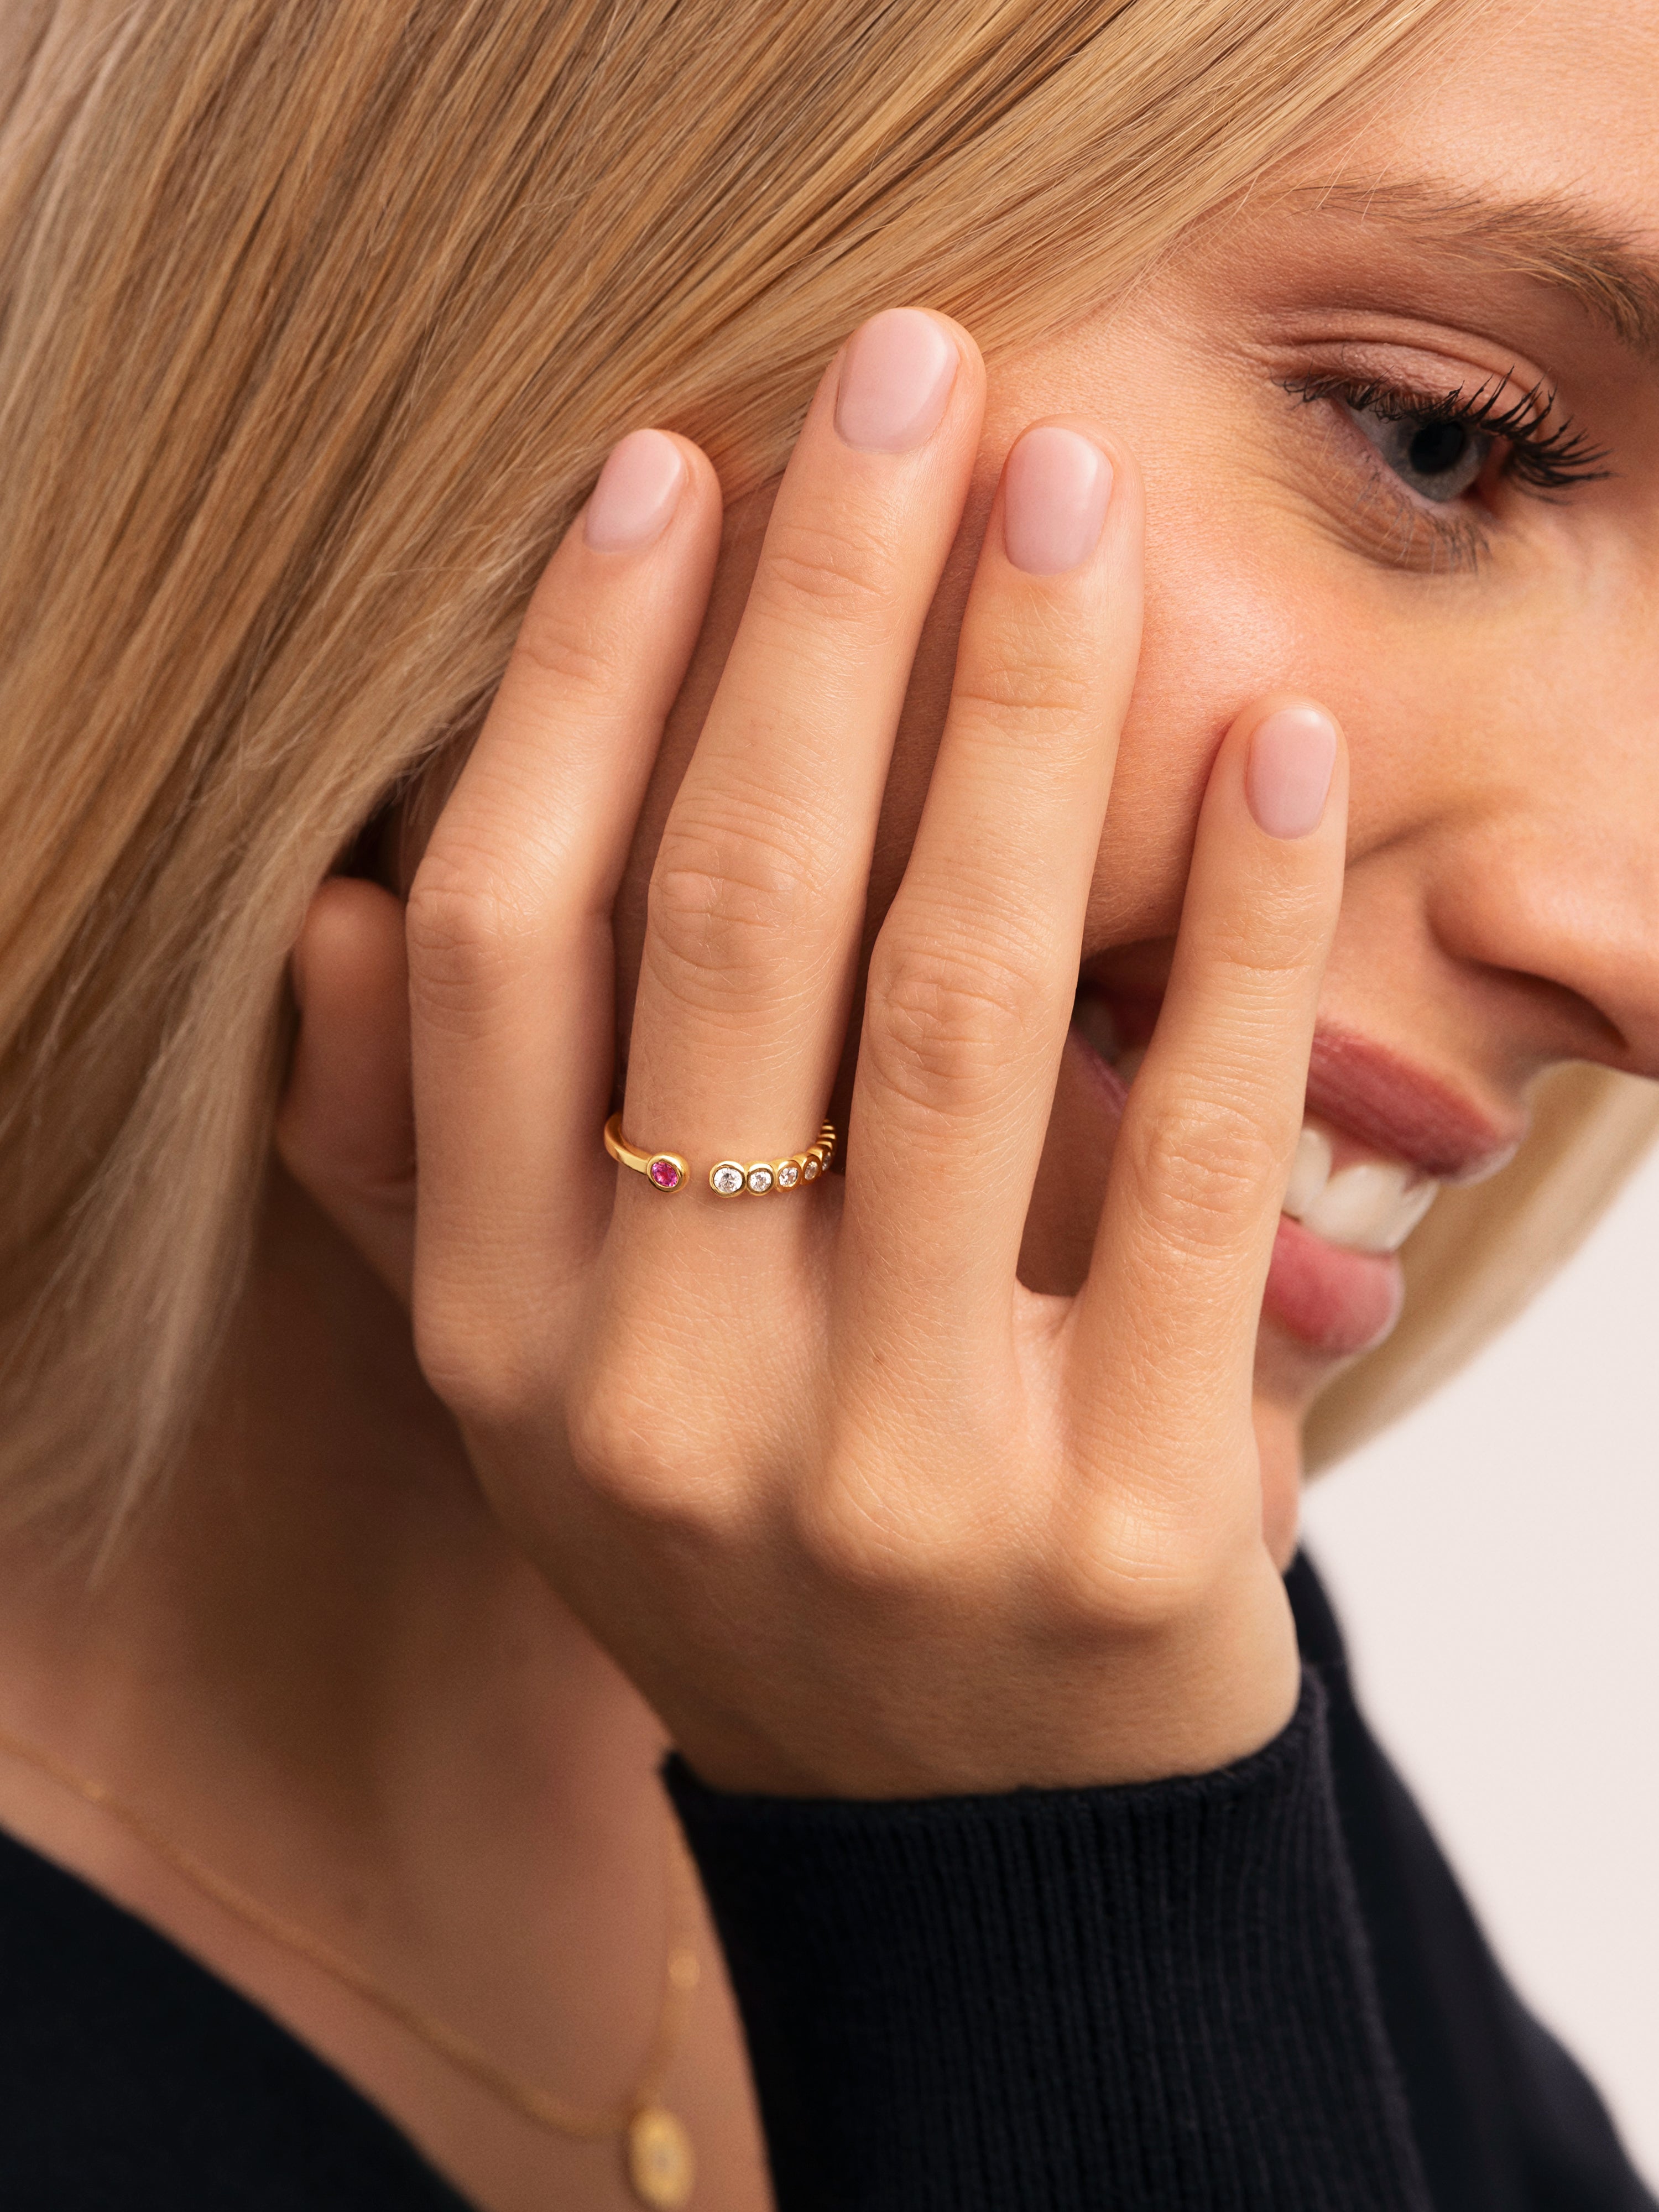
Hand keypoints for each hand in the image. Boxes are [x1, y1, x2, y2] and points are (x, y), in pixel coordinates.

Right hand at [278, 309, 1347, 1797]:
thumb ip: (416, 1175)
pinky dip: (1249, 934)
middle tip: (914, 378)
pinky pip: (1196, 1161)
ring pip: (959, 1006)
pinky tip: (1279, 748)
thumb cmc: (758, 1533)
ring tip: (1081, 502)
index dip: (582, 678)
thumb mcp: (544, 1391)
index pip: (511, 939)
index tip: (674, 464)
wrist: (969, 1834)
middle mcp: (662, 1399)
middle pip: (733, 921)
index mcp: (502, 1338)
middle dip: (824, 614)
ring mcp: (893, 1472)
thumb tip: (349, 915)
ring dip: (1026, 714)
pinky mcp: (1126, 1525)